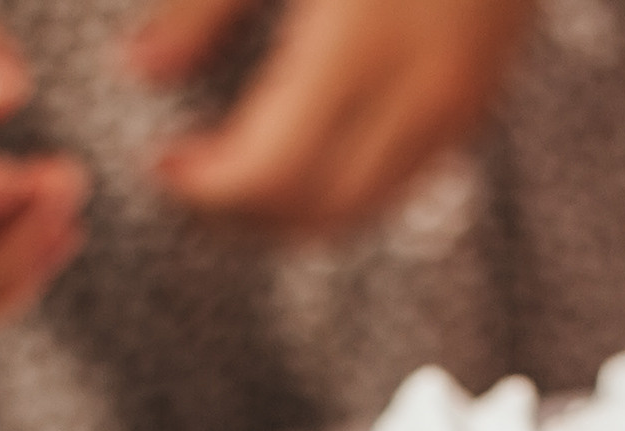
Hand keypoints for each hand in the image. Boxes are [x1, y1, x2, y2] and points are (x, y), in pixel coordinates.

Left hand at [126, 0, 537, 235]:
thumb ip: (204, 4)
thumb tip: (144, 68)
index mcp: (361, 40)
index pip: (272, 171)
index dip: (208, 190)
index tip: (164, 167)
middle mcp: (421, 88)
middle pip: (316, 210)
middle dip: (243, 215)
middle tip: (192, 183)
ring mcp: (460, 104)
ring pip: (363, 209)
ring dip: (292, 211)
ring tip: (236, 173)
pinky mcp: (480, 103)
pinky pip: (401, 181)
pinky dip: (342, 187)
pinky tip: (301, 149)